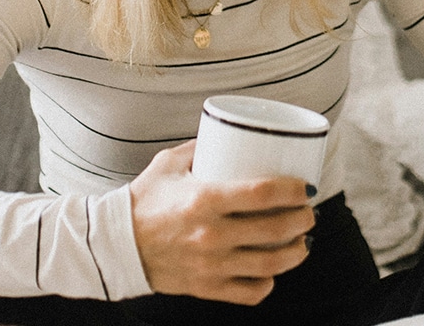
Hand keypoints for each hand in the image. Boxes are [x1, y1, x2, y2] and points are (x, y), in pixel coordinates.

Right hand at [129, 139, 315, 303]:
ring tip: (303, 242)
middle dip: (303, 220)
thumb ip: (201, 146)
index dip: (294, 190)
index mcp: (204, 199)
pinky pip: (250, 292)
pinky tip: (274, 271)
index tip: (307, 187)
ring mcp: (210, 265)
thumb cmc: (143, 201)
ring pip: (270, 265)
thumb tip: (231, 131)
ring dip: (296, 253)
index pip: (263, 194)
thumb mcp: (169, 163)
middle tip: (309, 212)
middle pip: (275, 229)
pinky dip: (268, 283)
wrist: (113, 245)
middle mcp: (210, 234)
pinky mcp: (206, 287)